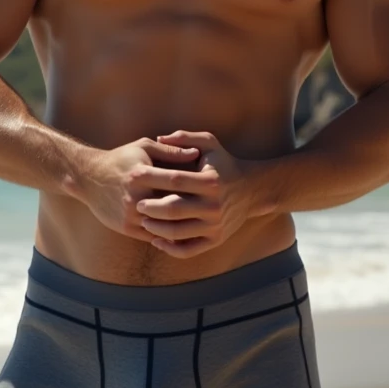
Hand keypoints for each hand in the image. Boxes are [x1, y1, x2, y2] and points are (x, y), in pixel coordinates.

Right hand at [76, 137, 200, 242]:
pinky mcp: (126, 228)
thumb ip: (170, 151)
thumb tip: (197, 154)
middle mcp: (134, 196)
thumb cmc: (121, 159)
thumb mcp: (143, 147)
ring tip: (202, 222)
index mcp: (140, 174)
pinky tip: (184, 230)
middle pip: (172, 206)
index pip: (175, 181)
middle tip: (213, 209)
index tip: (212, 185)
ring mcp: (129, 215)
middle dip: (193, 208)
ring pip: (164, 225)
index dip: (196, 183)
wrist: (89, 178)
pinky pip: (153, 235)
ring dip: (183, 225)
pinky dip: (169, 234)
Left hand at [135, 130, 266, 258]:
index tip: (136, 182)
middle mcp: (214, 205)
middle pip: (174, 209)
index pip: (176, 181)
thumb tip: (158, 138)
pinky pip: (189, 250)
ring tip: (144, 222)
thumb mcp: (210, 144)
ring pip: (178, 232)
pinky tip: (157, 240)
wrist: (252, 190)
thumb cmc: (224, 164)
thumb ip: (184, 138)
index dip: (153, 181)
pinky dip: (170, 248)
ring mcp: (215, 225)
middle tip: (138, 206)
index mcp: (210, 181)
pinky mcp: (216, 239)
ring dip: (156, 229)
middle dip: (151, 209)